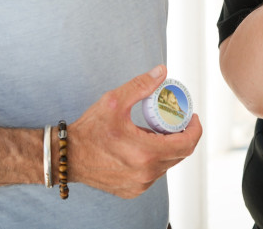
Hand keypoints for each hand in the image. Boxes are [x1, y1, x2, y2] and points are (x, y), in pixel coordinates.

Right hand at [66, 65, 201, 198]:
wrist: (68, 157)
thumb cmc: (89, 130)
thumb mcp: (114, 101)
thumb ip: (140, 86)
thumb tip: (161, 72)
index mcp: (145, 153)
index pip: (186, 144)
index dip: (195, 129)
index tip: (192, 117)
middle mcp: (145, 173)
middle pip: (179, 154)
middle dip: (181, 135)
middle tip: (176, 119)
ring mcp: (139, 184)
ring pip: (166, 164)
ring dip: (167, 147)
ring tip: (155, 130)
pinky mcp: (132, 191)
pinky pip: (153, 173)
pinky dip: (154, 159)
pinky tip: (144, 145)